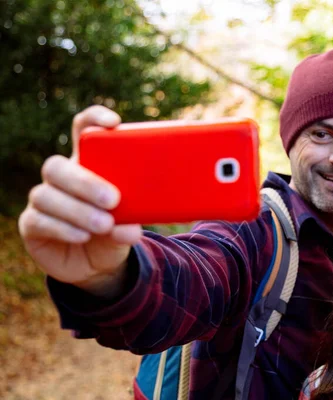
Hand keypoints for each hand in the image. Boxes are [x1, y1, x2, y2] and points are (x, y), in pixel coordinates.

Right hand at [18, 105, 142, 298]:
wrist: (99, 266)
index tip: (113, 123)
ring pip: (47, 195)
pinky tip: (83, 236)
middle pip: (57, 166)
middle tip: (114, 199)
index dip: (93, 119)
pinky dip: (63, 228)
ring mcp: (44, 200)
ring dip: (77, 210)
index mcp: (89, 164)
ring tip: (104, 225)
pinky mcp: (32, 225)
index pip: (83, 130)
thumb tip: (131, 228)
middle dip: (85, 182)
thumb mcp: (130, 225)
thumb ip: (132, 222)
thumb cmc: (116, 232)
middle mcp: (63, 177)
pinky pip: (38, 220)